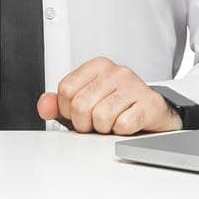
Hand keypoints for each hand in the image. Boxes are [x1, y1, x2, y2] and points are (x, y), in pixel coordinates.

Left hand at [36, 57, 182, 134]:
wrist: (153, 112)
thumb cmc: (118, 107)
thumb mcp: (85, 102)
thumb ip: (59, 104)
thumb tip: (44, 106)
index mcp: (97, 66)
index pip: (65, 89)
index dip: (68, 110)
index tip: (80, 113)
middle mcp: (116, 71)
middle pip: (80, 105)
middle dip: (85, 123)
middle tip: (96, 123)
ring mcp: (134, 85)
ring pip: (101, 116)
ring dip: (104, 128)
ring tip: (112, 123)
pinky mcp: (149, 103)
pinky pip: (123, 125)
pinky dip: (121, 132)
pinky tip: (127, 125)